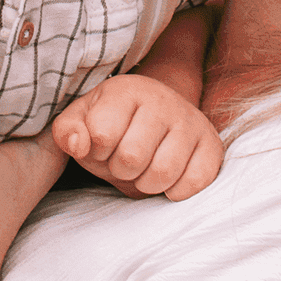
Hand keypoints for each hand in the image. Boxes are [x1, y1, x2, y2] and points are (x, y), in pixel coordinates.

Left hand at [52, 74, 225, 200]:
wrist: (157, 114)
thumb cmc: (113, 123)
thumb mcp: (82, 120)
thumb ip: (68, 131)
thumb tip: (80, 144)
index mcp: (127, 90)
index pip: (102, 135)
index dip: (97, 151)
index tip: (103, 145)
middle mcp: (163, 99)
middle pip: (132, 158)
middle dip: (121, 170)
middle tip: (124, 161)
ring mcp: (191, 121)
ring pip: (163, 173)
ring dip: (146, 183)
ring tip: (144, 169)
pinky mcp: (212, 145)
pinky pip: (194, 182)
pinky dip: (175, 191)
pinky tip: (168, 178)